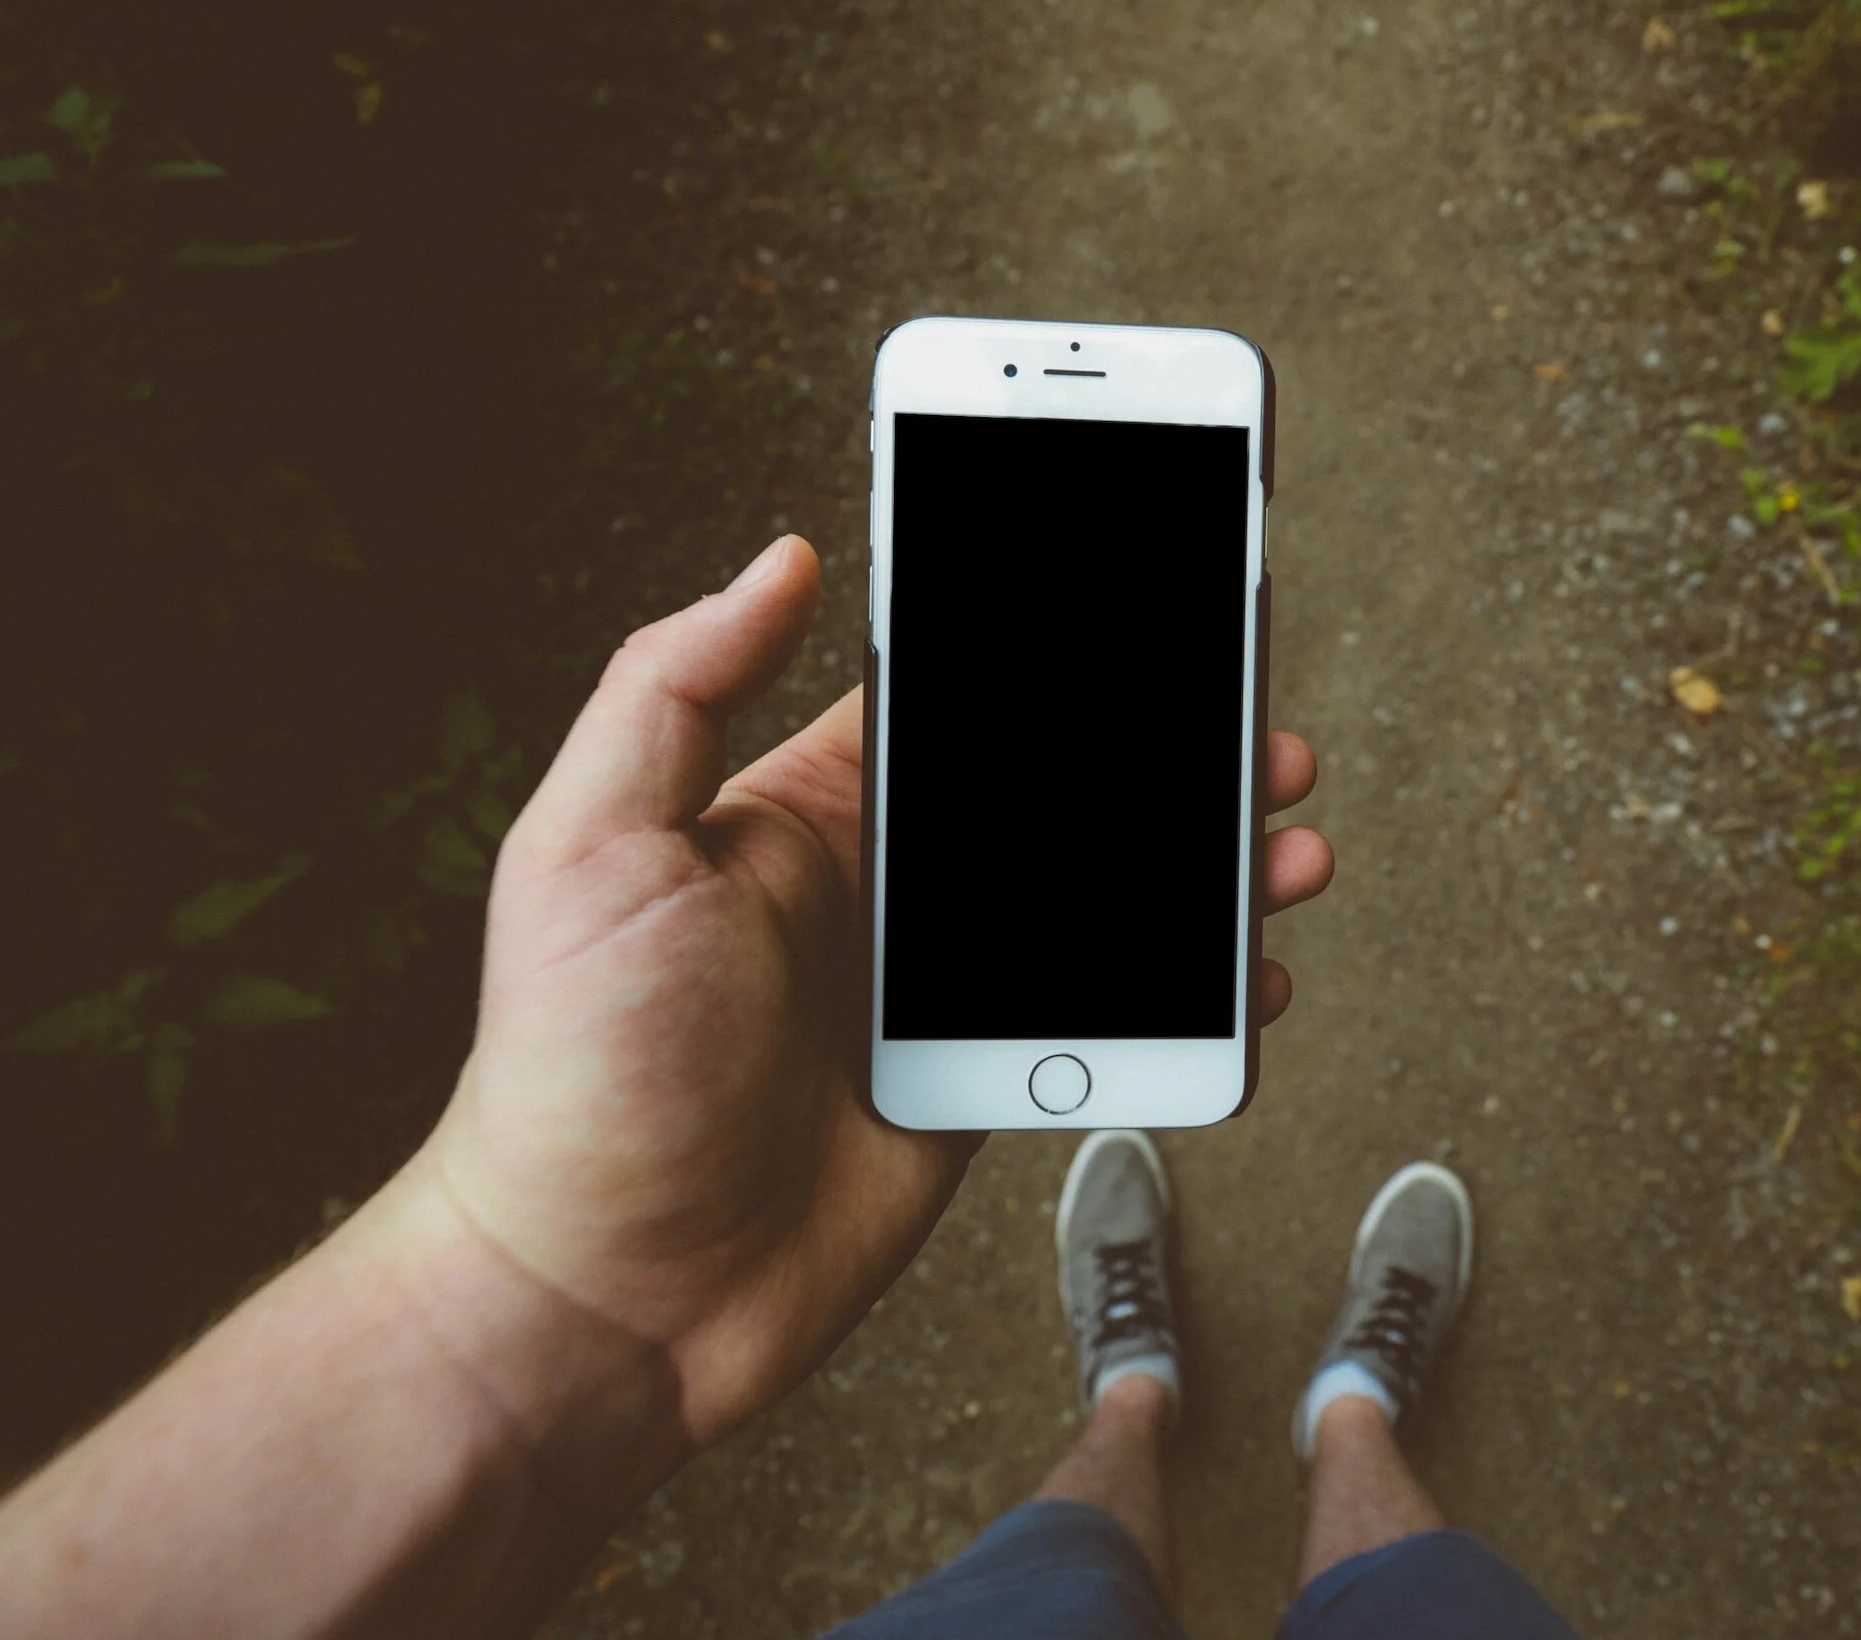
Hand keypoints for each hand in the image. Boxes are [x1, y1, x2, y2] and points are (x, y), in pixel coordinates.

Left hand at [401, 536, 1333, 1449]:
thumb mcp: (593, 846)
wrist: (601, 1297)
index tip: (1148, 615)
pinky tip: (1249, 982)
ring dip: (1201, 875)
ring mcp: (931, 997)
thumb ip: (675, 688)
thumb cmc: (574, 1072)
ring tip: (1285, 850)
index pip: (949, 703)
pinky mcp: (971, 1092)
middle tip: (1258, 742)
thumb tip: (774, 563)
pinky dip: (1185, 1005)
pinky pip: (1100, 1025)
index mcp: (798, 817)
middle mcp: (877, 895)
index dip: (1048, 657)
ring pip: (1100, 908)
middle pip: (1055, 801)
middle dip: (1164, 765)